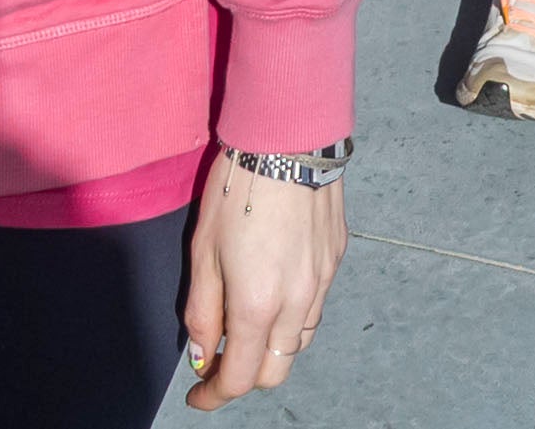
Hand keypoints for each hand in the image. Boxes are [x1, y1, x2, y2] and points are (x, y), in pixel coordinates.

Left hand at [180, 155, 345, 408]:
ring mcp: (323, 282)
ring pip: (299, 341)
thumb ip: (202, 311)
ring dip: (272, 345)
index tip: (198, 394)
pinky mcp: (337, 259)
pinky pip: (314, 306)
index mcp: (258, 306)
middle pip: (276, 371)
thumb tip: (203, 356)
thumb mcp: (203, 252)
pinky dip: (292, 315)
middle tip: (221, 358)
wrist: (288, 139)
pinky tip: (275, 288)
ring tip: (248, 321)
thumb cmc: (235, 191)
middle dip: (247, 375)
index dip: (215, 395)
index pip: (241, 378)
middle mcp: (297, 303)